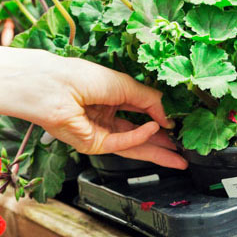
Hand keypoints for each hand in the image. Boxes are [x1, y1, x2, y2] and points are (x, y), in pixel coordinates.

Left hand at [0, 45, 185, 168]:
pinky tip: (156, 130)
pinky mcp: (93, 144)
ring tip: (180, 160)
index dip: (161, 118)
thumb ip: (149, 100)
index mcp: (111, 98)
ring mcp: (100, 132)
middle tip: (185, 151)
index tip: (180, 124)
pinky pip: (122, 142)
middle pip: (140, 135)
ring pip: (134, 145)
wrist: (51, 86)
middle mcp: (106, 116)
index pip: (141, 112)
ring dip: (158, 152)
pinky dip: (140, 137)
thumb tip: (167, 117)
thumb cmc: (81, 76)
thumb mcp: (124, 84)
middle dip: (163, 144)